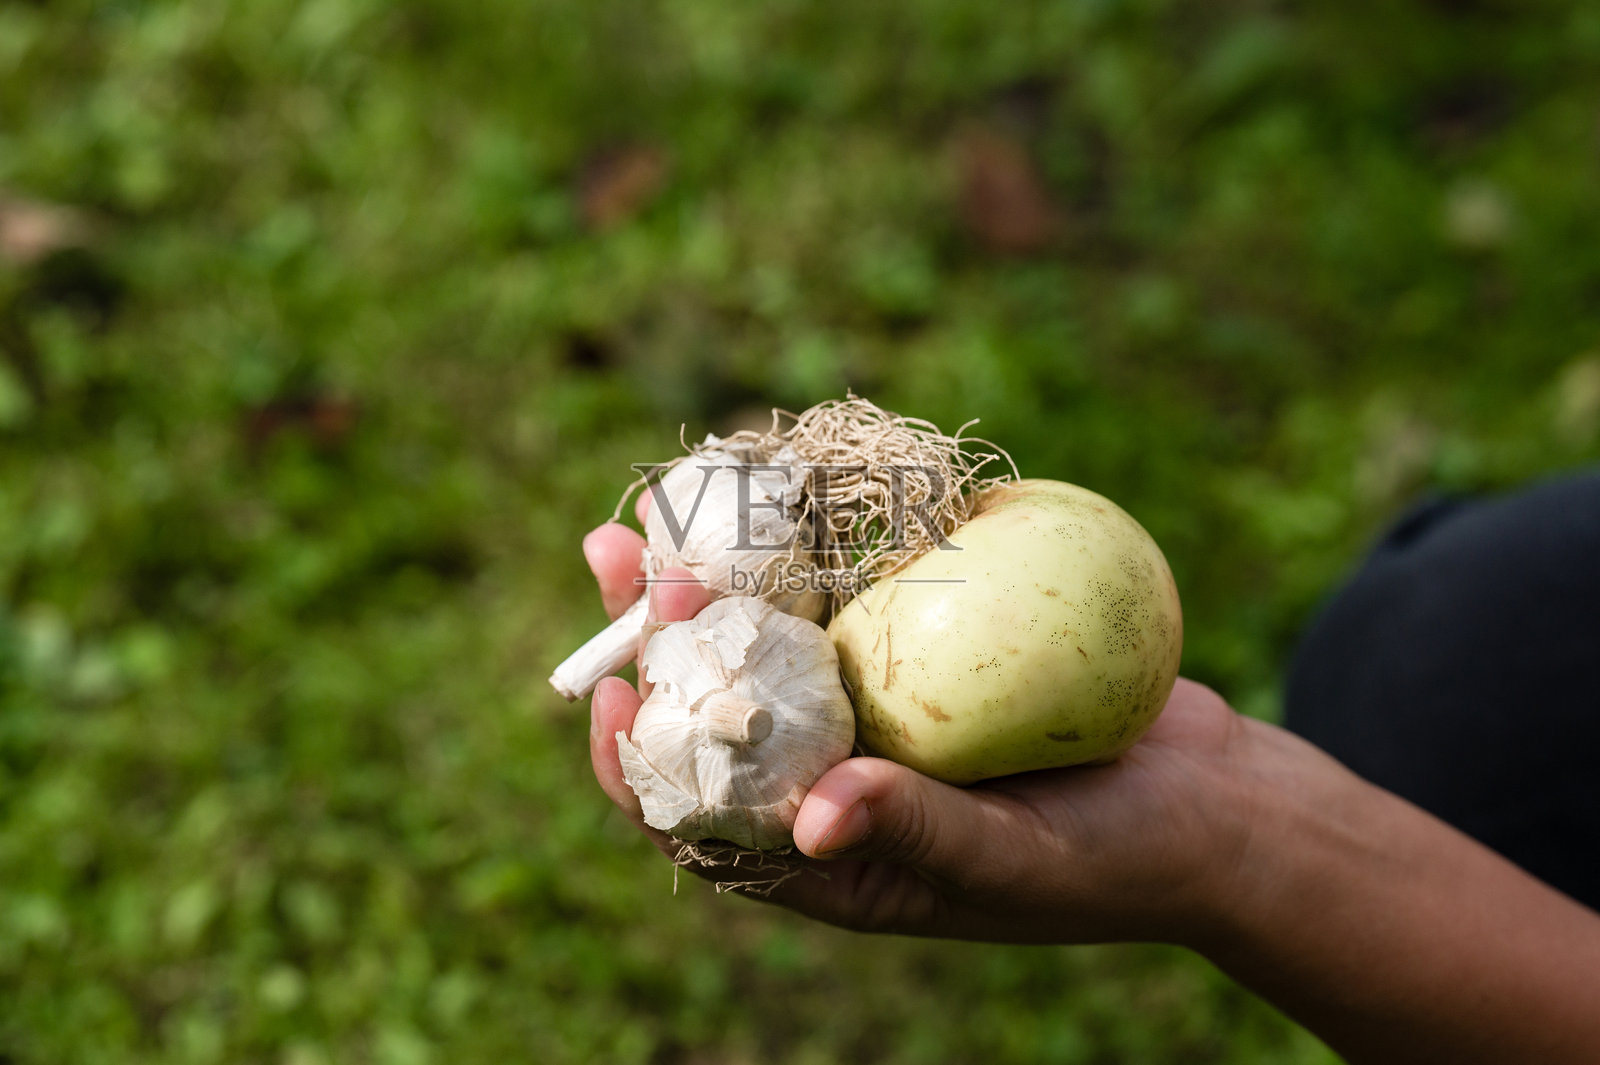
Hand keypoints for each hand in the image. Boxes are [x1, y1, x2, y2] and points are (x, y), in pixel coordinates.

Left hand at [582, 517, 1256, 945]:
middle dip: (661, 634)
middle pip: (718, 705)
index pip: (700, 817)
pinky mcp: (924, 656)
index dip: (636, 758)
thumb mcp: (1014, 859)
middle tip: (617, 553)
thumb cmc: (1114, 859)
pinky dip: (813, 548)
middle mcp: (834, 776)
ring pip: (772, 639)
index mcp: (827, 854)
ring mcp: (878, 710)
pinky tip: (780, 488)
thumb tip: (806, 819)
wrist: (1212, 804)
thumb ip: (915, 835)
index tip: (610, 686)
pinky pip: (853, 599)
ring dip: (717, 573)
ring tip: (666, 498)